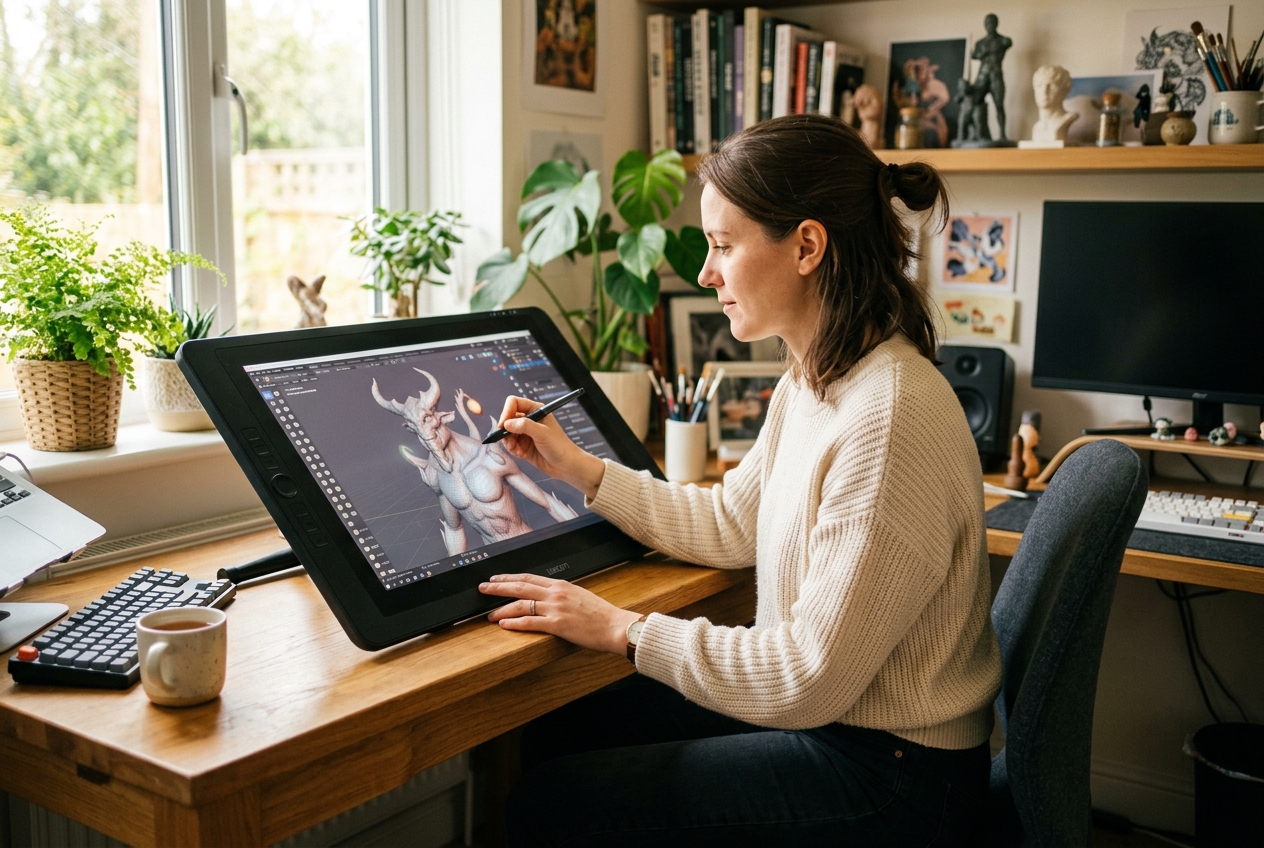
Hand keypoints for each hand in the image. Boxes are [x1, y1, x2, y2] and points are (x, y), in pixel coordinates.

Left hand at [480, 573, 642, 654]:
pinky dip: (514, 623)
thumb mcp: (580, 596)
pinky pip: (530, 622)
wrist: (615, 625)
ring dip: (502, 609)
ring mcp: (555, 608)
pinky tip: (504, 625)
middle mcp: (556, 593)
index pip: (529, 578)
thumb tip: (549, 597)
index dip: (510, 577)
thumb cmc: (601, 614)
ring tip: (489, 615)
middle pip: (520, 587)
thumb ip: (563, 595)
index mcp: (561, 585)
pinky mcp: (557, 624)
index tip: (496, 578)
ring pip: (521, 605)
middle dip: (498, 587)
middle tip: (483, 588)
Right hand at [495, 396, 604, 497]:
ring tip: (516, 449)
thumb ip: (524, 426)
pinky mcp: (523, 445)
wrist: (566, 465)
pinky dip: (512, 449)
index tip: (503, 425)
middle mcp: (529, 419)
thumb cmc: (559, 446)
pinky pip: (510, 444)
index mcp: (536, 410)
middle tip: (509, 440)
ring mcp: (526, 433)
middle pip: (508, 418)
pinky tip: (521, 454)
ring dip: (508, 441)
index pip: (514, 403)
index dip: (506, 412)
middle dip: (505, 430)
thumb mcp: (542, 433)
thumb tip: (506, 424)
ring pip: (507, 432)